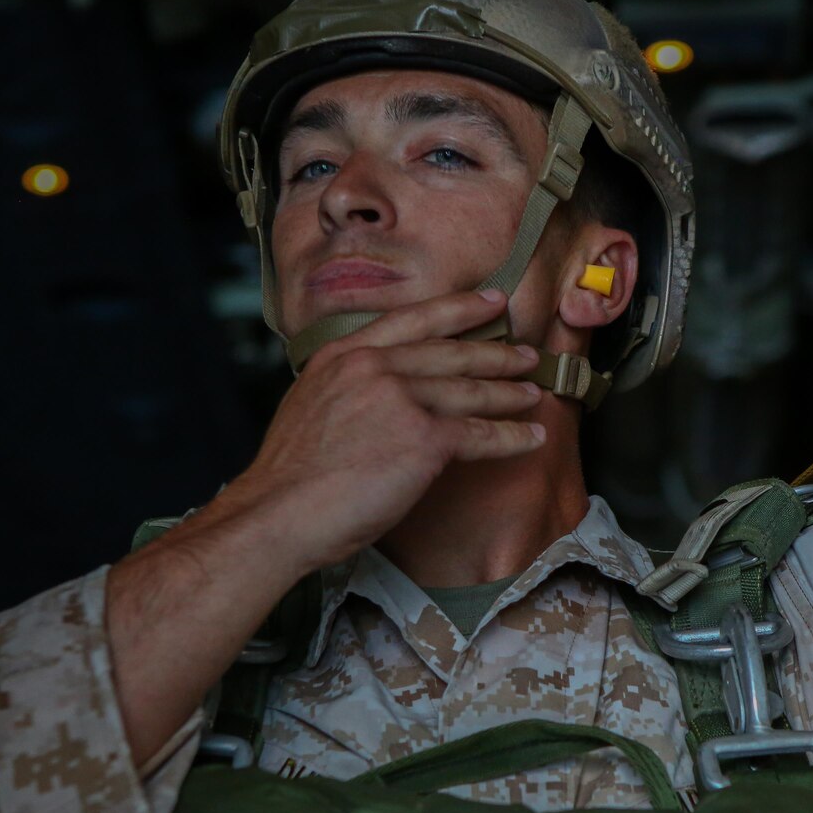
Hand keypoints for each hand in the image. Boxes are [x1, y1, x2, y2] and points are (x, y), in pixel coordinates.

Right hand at [216, 289, 545, 571]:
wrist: (279, 512)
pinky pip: (479, 434)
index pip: (412, 320)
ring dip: (509, 393)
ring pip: (470, 390)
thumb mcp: (311, 405)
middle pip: (450, 352)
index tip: (490, 300)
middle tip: (526, 354)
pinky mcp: (422, 439)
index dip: (458, 308)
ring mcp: (399, 399)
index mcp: (343, 355)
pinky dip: (511, 437)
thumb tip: (380, 396)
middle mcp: (373, 366)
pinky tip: (531, 438)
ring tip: (534, 394)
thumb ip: (348, 388)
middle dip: (496, 353)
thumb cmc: (290, 477)